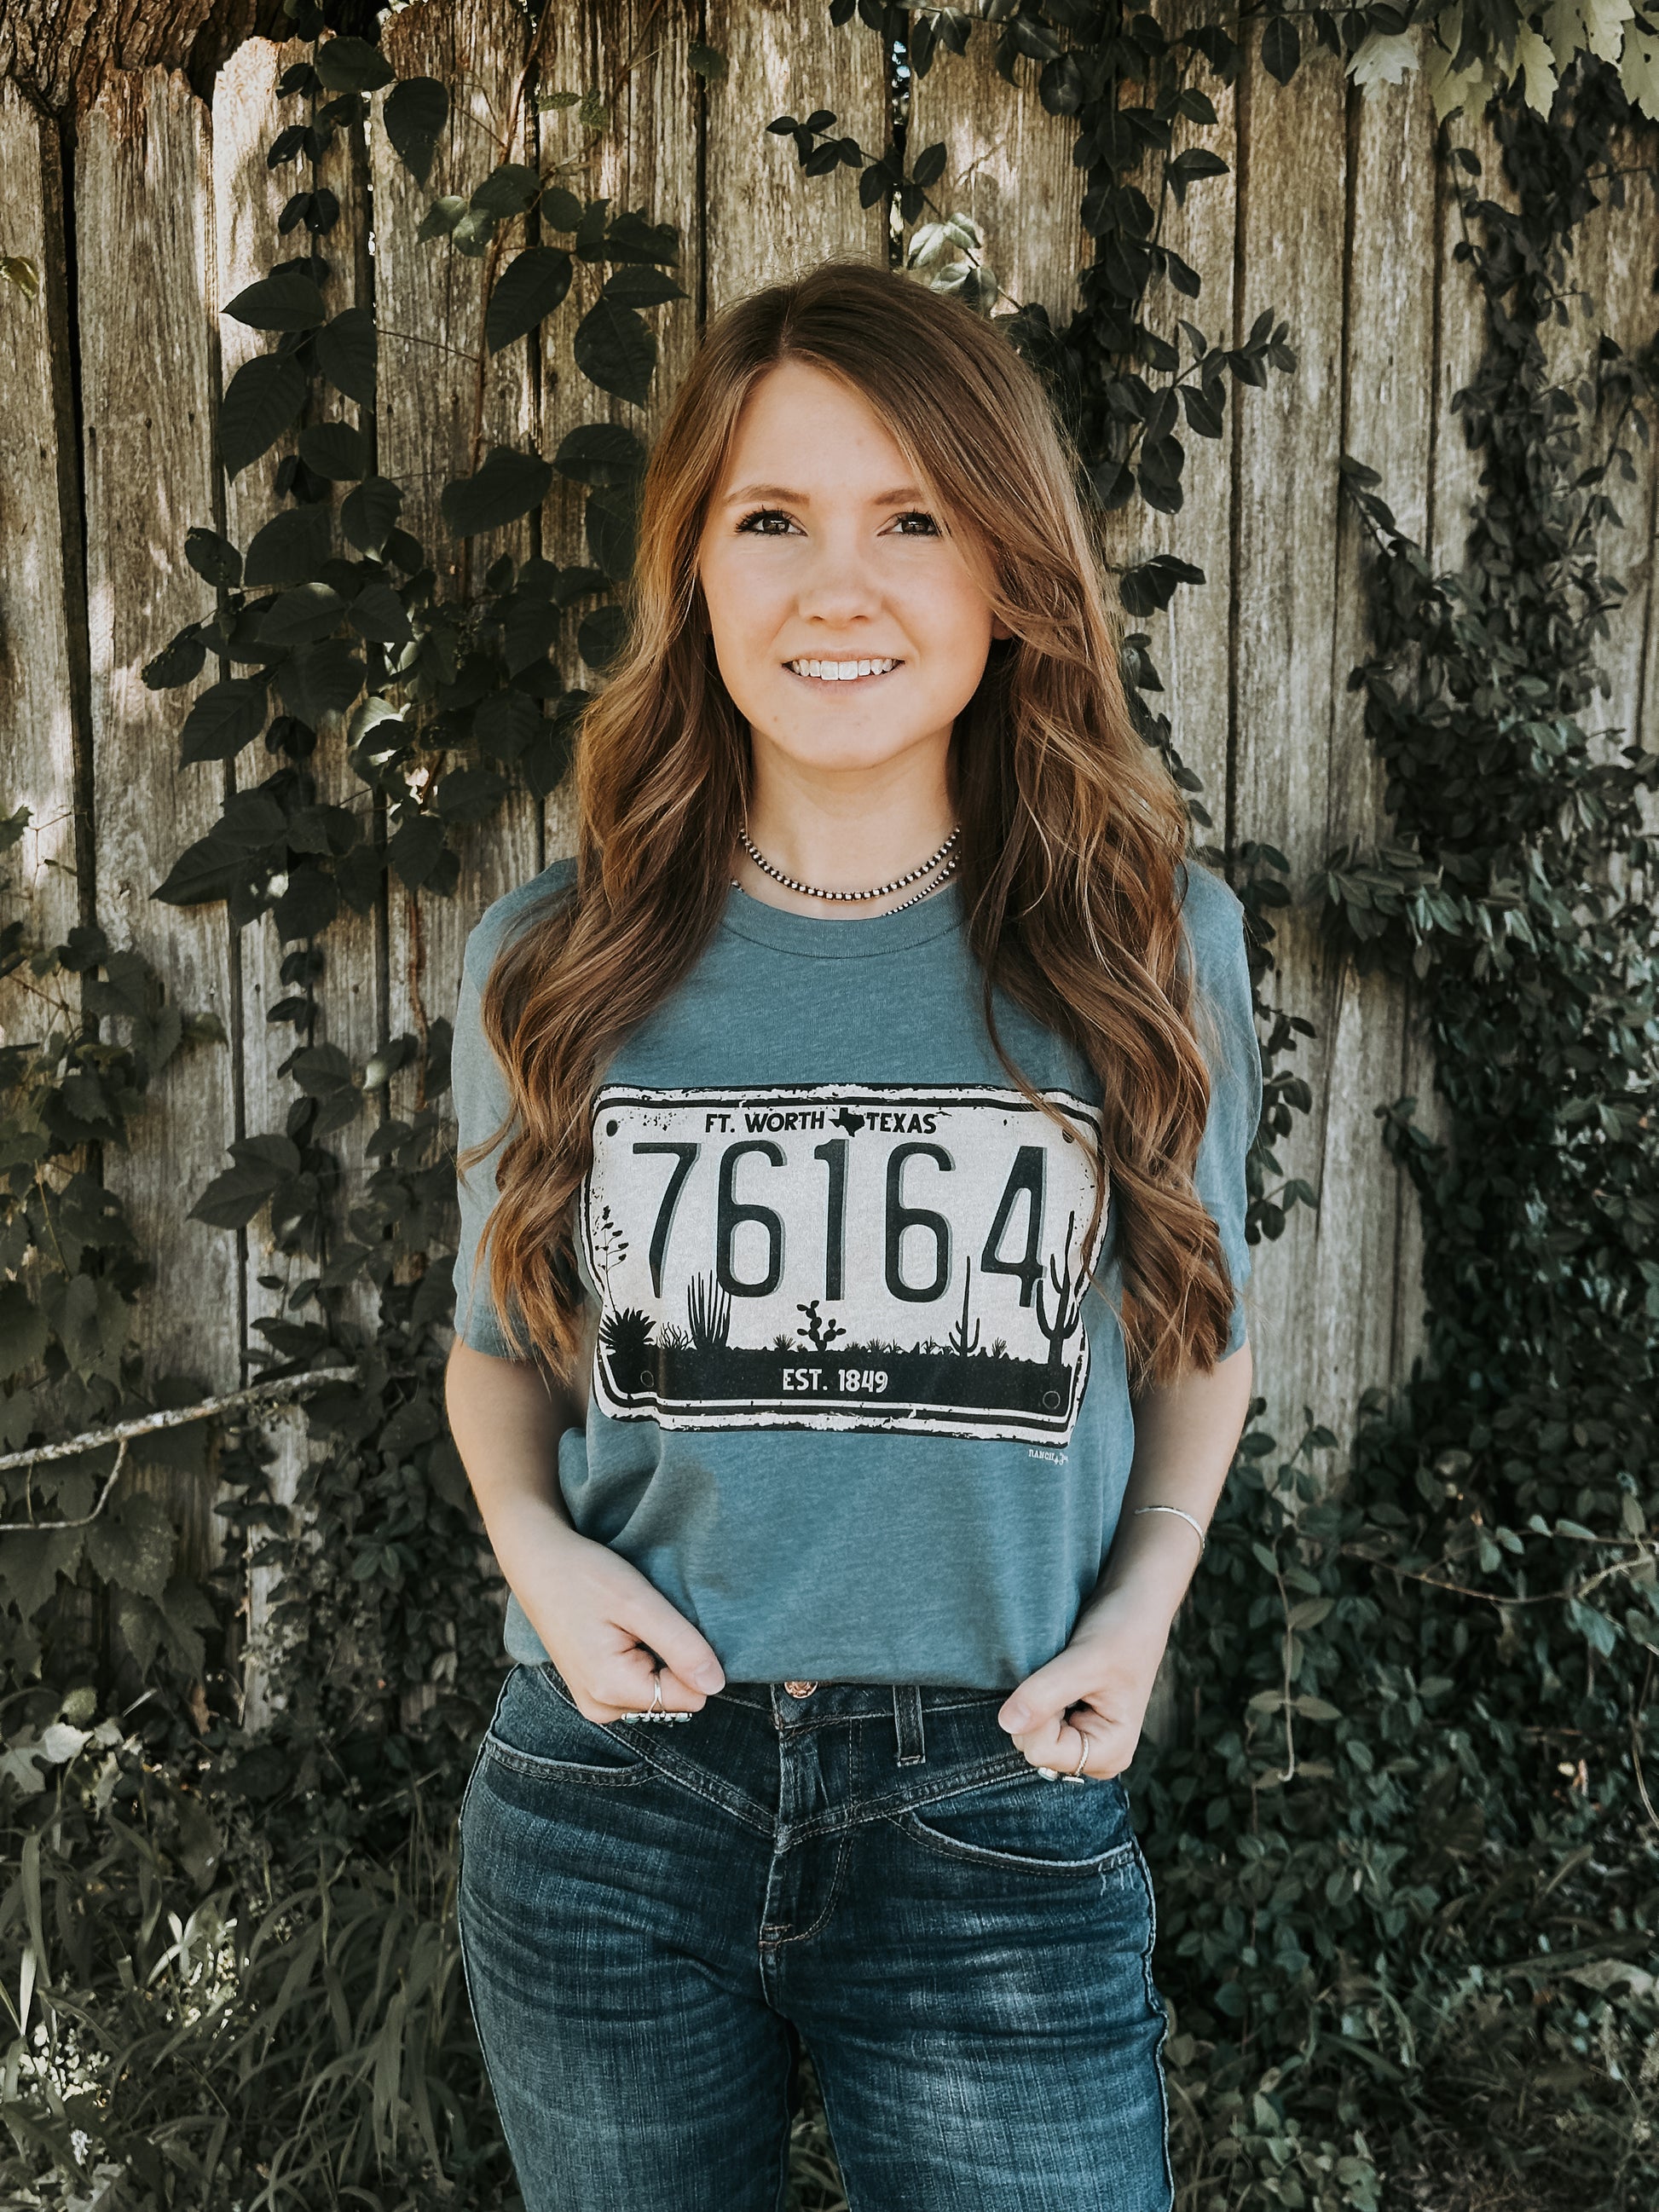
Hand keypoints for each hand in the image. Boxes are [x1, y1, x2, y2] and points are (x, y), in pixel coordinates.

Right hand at [509, 1512, 725, 1723]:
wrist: (538, 1563)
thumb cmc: (585, 1576)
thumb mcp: (640, 1604)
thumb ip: (681, 1646)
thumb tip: (716, 1684)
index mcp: (612, 1690)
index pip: (689, 1697)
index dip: (692, 1659)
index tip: (668, 1624)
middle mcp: (601, 1708)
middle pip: (672, 1699)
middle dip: (673, 1661)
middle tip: (645, 1621)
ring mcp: (593, 1703)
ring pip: (656, 1694)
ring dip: (656, 1660)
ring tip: (631, 1624)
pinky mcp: (592, 1691)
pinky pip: (637, 1687)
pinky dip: (640, 1661)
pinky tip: (621, 1632)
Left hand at [995, 1589, 1169, 1779]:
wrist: (1134, 1604)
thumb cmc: (1122, 1632)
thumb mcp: (1085, 1662)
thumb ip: (1044, 1695)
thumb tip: (1007, 1723)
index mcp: (1110, 1753)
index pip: (1043, 1752)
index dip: (1038, 1716)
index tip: (1061, 1680)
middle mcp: (1096, 1755)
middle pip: (1032, 1746)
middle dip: (1036, 1709)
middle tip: (1064, 1675)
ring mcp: (1081, 1739)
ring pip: (1028, 1732)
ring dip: (1034, 1699)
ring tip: (1062, 1673)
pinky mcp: (1069, 1722)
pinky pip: (1032, 1719)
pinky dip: (1035, 1696)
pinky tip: (1056, 1676)